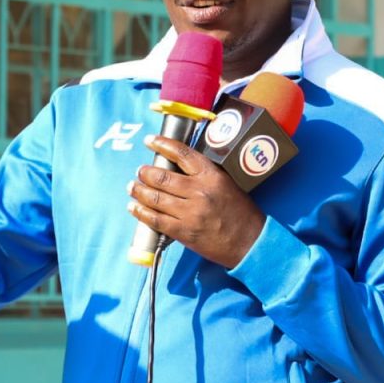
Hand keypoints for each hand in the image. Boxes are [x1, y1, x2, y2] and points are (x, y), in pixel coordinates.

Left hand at [127, 135, 265, 268]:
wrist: (251, 242)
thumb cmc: (241, 213)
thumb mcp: (227, 184)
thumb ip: (204, 175)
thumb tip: (178, 167)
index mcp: (211, 176)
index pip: (182, 154)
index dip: (163, 144)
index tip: (150, 140)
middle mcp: (199, 191)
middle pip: (162, 176)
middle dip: (146, 172)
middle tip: (140, 170)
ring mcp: (190, 212)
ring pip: (155, 197)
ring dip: (139, 190)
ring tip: (132, 187)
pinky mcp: (183, 231)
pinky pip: (155, 219)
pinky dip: (141, 212)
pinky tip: (134, 207)